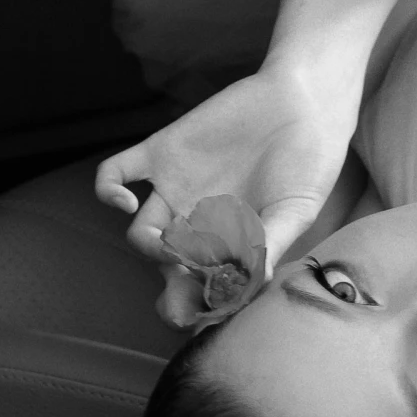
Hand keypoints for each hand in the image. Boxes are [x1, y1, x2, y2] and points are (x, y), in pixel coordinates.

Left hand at [96, 60, 355, 323]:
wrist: (302, 101)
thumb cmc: (307, 161)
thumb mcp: (295, 210)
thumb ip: (269, 246)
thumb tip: (247, 287)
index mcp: (230, 246)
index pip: (200, 292)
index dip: (194, 310)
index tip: (204, 315)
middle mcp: (197, 224)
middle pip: (166, 272)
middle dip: (170, 291)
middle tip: (184, 293)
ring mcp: (175, 190)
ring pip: (139, 235)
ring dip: (148, 248)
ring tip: (174, 245)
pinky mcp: (160, 153)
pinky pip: (115, 174)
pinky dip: (109, 190)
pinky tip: (126, 202)